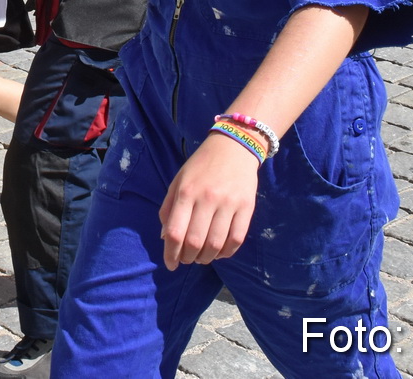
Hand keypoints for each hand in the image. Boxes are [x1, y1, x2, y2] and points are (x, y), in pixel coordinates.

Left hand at [159, 133, 260, 269]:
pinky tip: (219, 253)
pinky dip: (226, 253)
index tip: (171, 264)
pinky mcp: (247, 207)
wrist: (234, 147)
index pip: (175, 232)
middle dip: (188, 258)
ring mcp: (228, 203)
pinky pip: (237, 239)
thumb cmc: (201, 166)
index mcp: (186, 192)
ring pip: (216, 244)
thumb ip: (168, 209)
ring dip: (206, 258)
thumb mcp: (178, 181)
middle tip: (187, 260)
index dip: (170, 253)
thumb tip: (165, 238)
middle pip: (195, 242)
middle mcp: (207, 198)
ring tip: (202, 258)